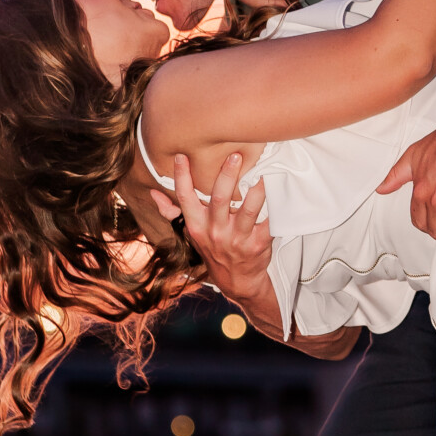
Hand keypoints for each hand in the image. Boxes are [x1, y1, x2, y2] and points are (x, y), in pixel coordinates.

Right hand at [156, 149, 279, 331]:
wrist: (237, 281)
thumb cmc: (214, 248)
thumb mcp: (192, 232)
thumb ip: (173, 211)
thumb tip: (153, 192)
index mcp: (197, 225)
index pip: (185, 198)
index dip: (181, 177)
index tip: (181, 156)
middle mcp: (215, 231)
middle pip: (220, 199)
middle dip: (227, 175)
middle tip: (235, 155)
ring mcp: (237, 238)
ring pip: (248, 209)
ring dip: (257, 190)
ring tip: (264, 171)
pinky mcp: (258, 244)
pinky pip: (270, 222)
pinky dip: (277, 207)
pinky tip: (281, 190)